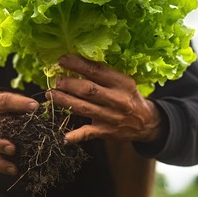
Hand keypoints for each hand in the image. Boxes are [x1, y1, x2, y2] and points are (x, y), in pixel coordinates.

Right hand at [0, 91, 38, 174]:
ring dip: (1, 161)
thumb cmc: (7, 106)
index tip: (34, 107)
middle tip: (12, 149)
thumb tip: (35, 107)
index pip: (3, 102)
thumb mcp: (13, 99)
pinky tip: (16, 171)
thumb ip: (22, 103)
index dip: (18, 104)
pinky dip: (4, 167)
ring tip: (13, 168)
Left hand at [46, 54, 165, 144]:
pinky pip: (88, 133)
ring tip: (51, 95)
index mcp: (121, 82)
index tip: (62, 60)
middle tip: (55, 80)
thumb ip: (104, 74)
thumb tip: (77, 63)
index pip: (96, 70)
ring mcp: (110, 117)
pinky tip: (63, 137)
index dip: (77, 64)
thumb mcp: (123, 81)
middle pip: (88, 90)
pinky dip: (75, 136)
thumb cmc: (129, 97)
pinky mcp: (105, 132)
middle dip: (68, 84)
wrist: (146, 122)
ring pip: (83, 108)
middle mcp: (116, 99)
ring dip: (64, 101)